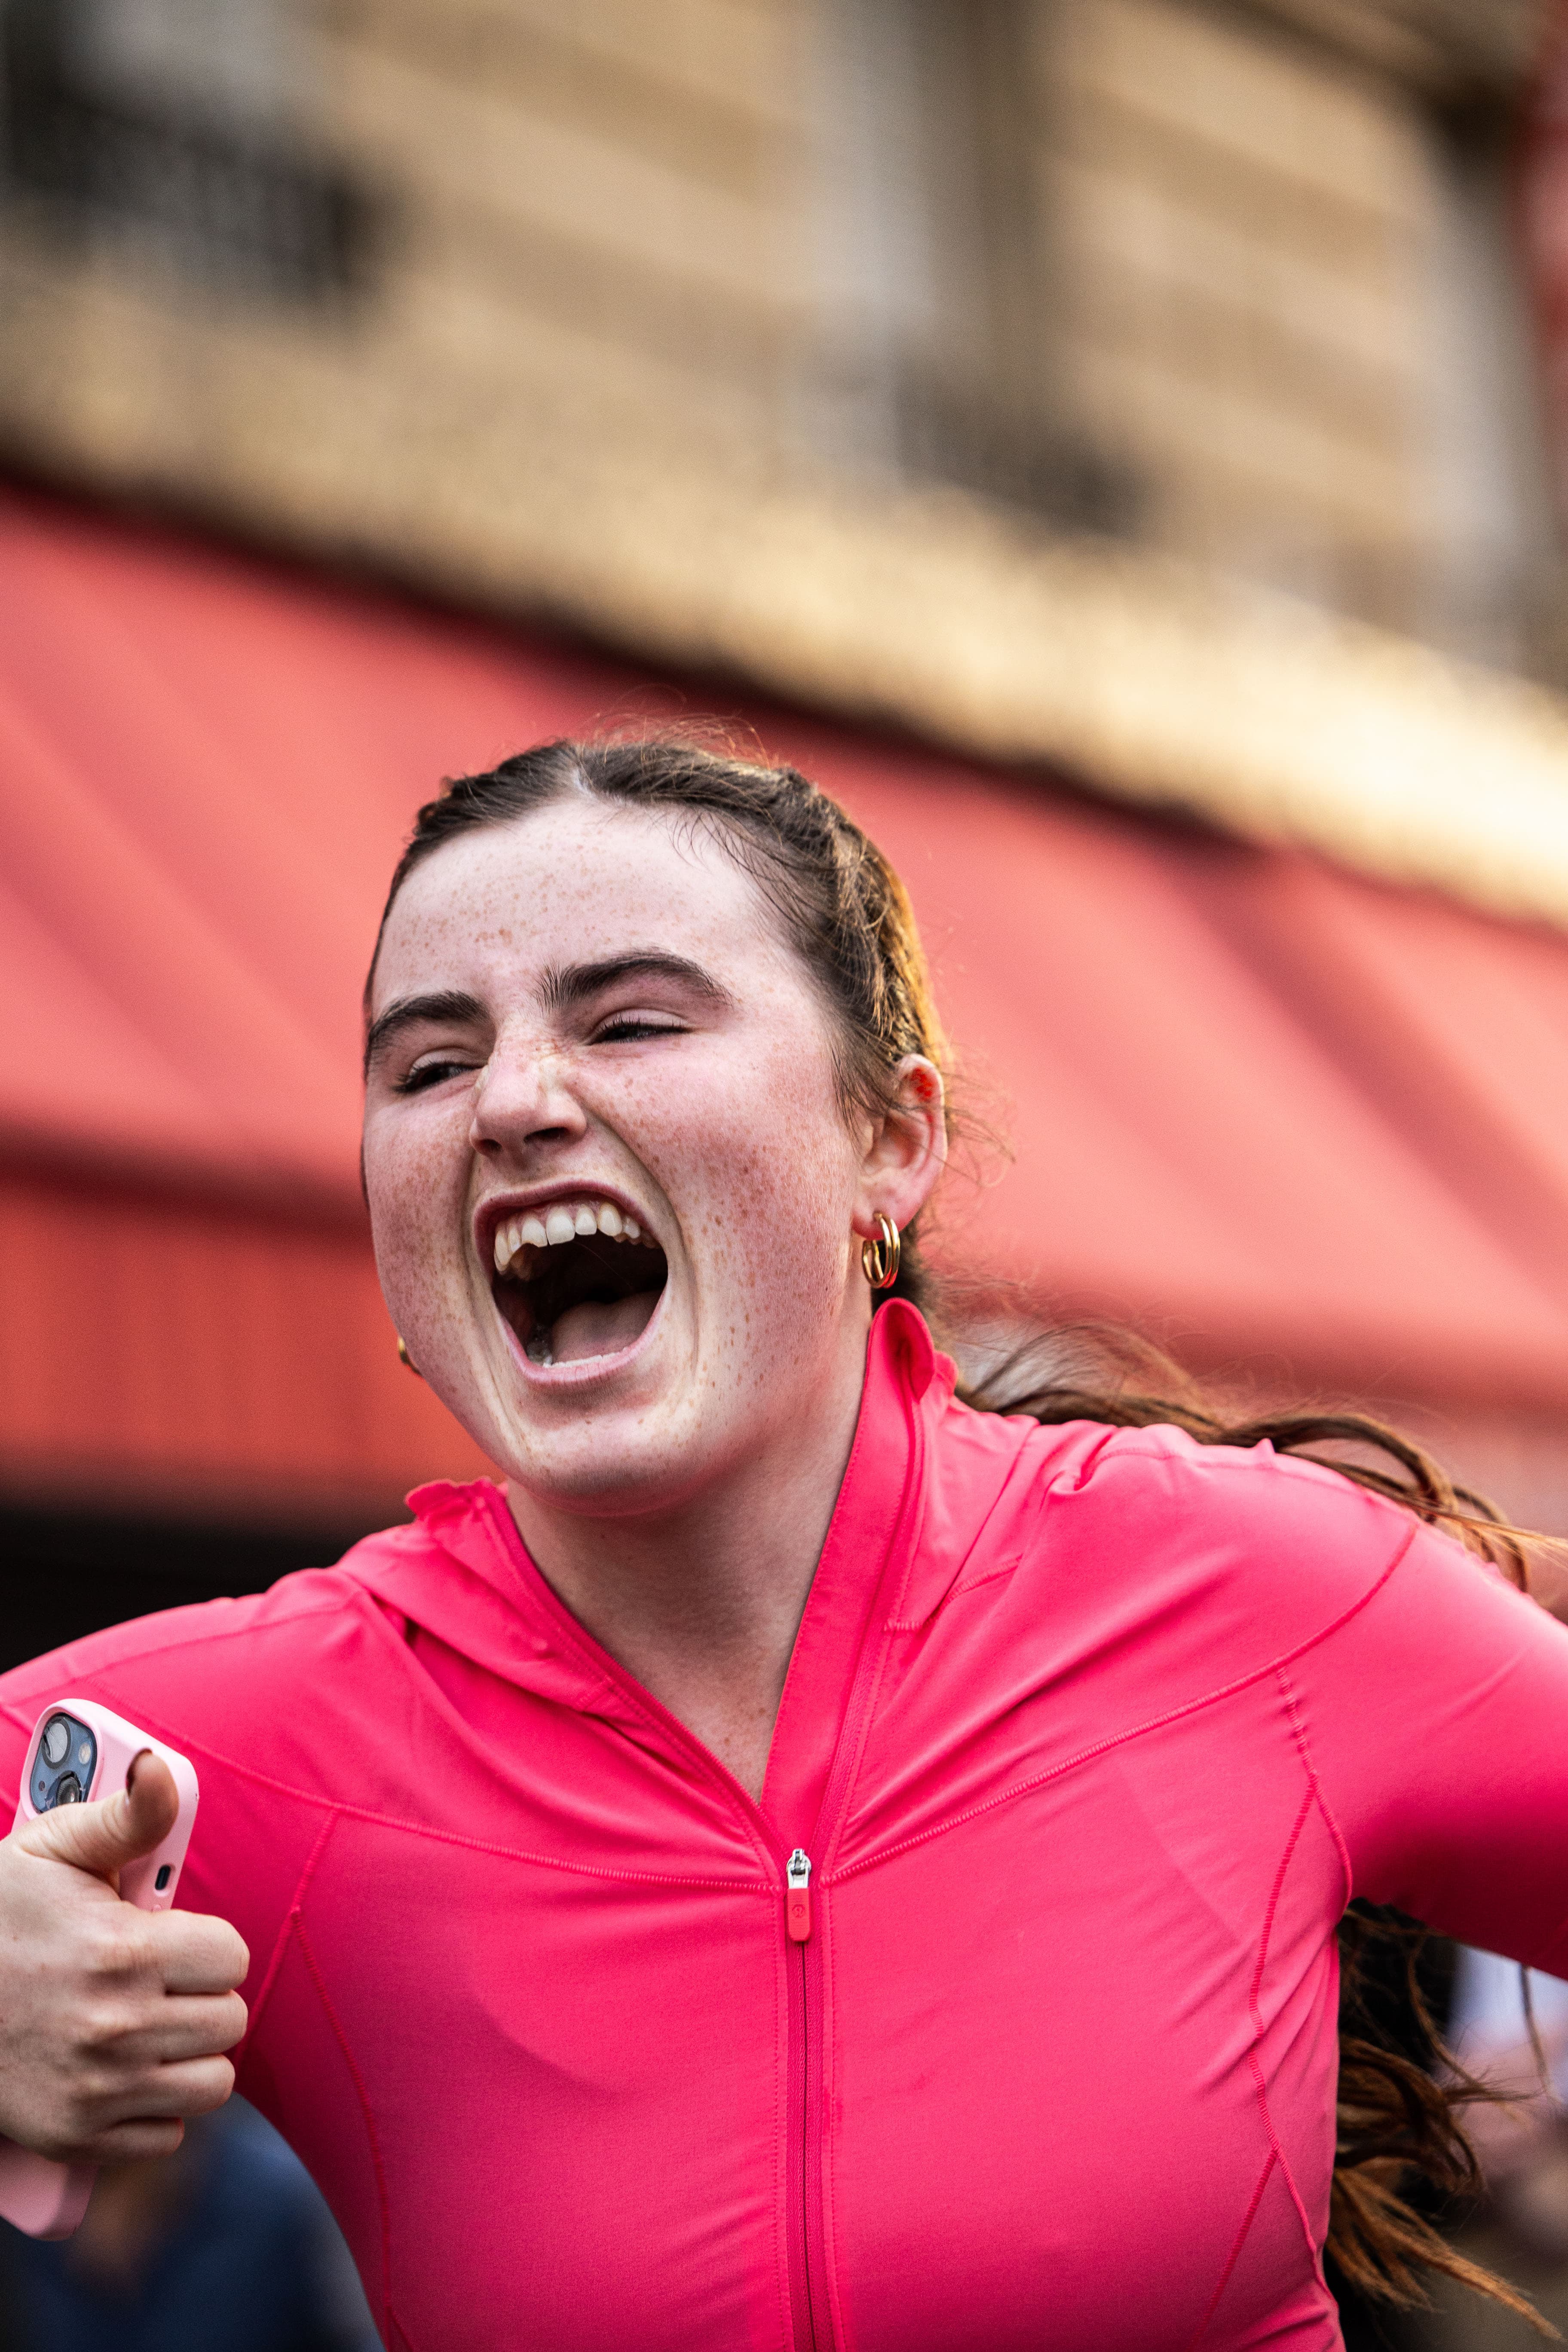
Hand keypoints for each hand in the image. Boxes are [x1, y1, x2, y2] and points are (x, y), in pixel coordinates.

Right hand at [0, 1753, 247, 2162]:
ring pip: (211, 2084)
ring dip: (189, 2055)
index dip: (205, 1945)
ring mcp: (96, 2091)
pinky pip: (165, 2136)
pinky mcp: (75, 2138)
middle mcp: (116, 2028)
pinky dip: (153, 2109)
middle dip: (200, 1996)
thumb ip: (129, 1815)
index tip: (170, 1940)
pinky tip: (125, 2071)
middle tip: (158, 1983)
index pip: (230, 1958)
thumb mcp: (55, 1847)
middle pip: (228, 2021)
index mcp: (122, 1953)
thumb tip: (163, 1768)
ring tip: (151, 2025)